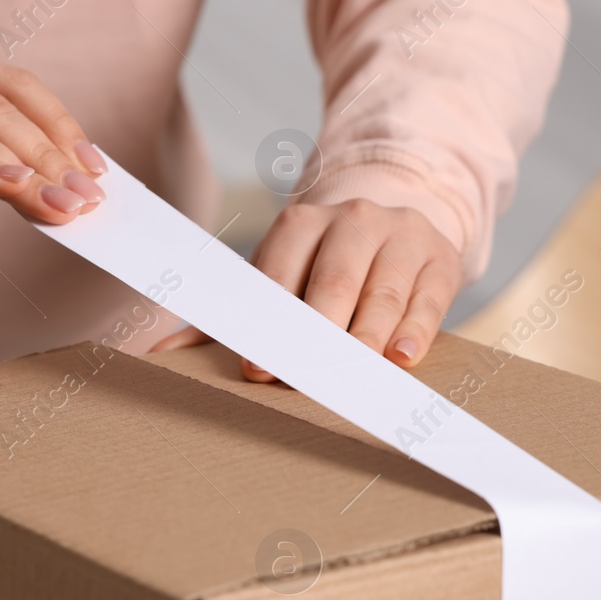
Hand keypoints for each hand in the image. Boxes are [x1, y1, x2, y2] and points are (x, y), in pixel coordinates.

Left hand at [151, 199, 462, 375]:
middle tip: (305, 378)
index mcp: (300, 222)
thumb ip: (227, 316)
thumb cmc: (324, 264)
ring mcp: (401, 236)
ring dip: (367, 338)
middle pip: (333, 282)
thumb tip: (160, 353)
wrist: (399, 221)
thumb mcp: (280, 276)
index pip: (280, 273)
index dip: (268, 323)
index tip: (256, 369)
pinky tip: (401, 358)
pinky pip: (428, 299)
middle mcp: (352, 220)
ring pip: (381, 293)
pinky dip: (415, 331)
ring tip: (354, 375)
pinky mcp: (440, 260)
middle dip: (318, 335)